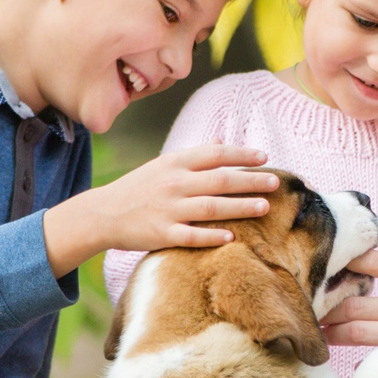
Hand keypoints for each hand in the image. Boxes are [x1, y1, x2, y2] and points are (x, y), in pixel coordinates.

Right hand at [42, 145, 274, 273]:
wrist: (103, 213)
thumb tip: (222, 141)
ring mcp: (168, 209)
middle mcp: (174, 183)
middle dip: (250, 180)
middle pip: (219, 180)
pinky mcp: (161, 234)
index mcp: (175, 163)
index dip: (241, 154)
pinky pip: (191, 235)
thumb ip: (195, 155)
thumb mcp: (164, 165)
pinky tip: (232, 236)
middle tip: (275, 182)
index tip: (264, 156)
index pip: (214, 155)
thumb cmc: (139, 187)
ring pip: (211, 207)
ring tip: (265, 207)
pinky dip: (212, 236)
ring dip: (240, 207)